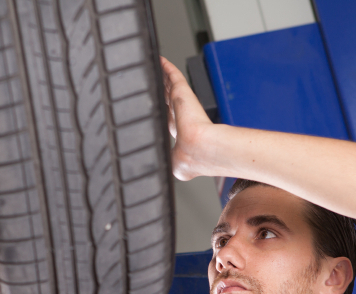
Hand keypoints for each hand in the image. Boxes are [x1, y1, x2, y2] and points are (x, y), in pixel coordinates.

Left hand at [160, 56, 215, 180]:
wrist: (199, 149)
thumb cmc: (190, 158)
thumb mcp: (175, 164)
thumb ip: (168, 161)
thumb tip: (165, 170)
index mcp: (182, 138)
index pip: (171, 122)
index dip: (166, 116)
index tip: (159, 112)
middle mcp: (182, 119)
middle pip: (169, 102)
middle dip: (163, 93)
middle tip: (156, 83)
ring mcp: (182, 105)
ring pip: (170, 88)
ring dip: (165, 79)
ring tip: (159, 70)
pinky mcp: (182, 93)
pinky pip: (173, 76)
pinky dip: (168, 68)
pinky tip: (161, 61)